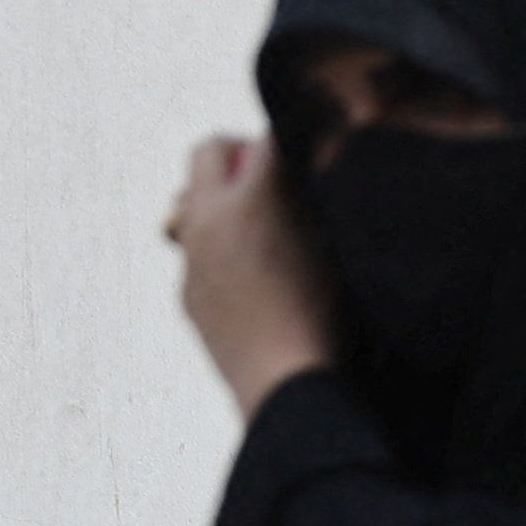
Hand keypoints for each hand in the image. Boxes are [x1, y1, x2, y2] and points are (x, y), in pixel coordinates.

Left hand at [163, 134, 328, 420]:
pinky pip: (195, 249)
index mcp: (253, 197)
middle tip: (272, 180)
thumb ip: (314, 195)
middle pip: (208, 151)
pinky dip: (218, 249)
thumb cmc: (328, 319)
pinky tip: (254, 279)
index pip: (266, 136)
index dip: (292, 139)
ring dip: (222, 202)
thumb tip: (302, 164)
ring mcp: (192, 257)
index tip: (308, 151)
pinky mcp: (187, 293)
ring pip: (192, 200)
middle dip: (238, 156)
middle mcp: (211, 218)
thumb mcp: (338, 244)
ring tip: (262, 230)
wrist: (289, 388)